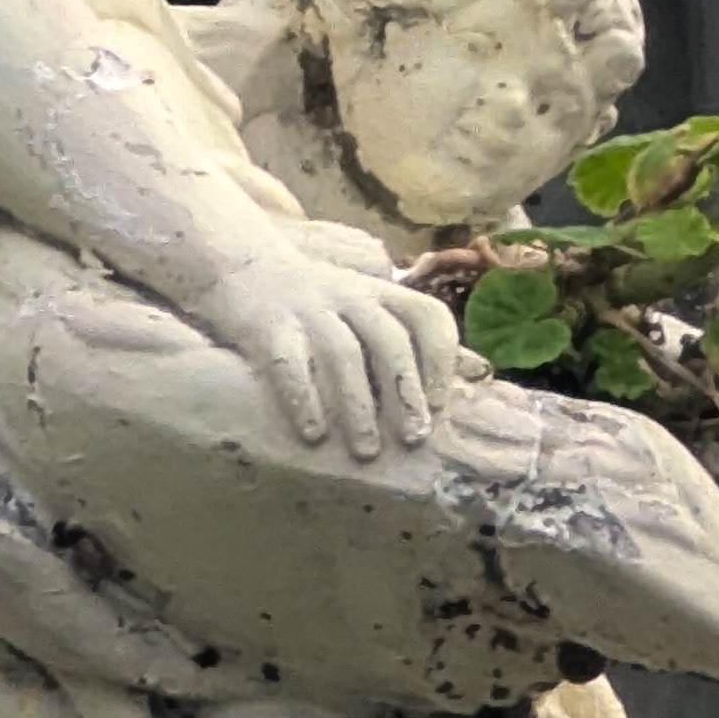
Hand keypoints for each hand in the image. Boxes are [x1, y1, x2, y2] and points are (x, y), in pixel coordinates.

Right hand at [190, 248, 458, 457]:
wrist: (240, 266)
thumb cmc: (317, 303)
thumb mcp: (368, 307)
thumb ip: (414, 338)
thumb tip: (477, 374)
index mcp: (380, 293)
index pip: (427, 316)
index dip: (441, 360)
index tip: (441, 405)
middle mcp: (349, 295)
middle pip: (388, 339)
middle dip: (405, 392)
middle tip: (413, 438)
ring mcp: (306, 308)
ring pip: (342, 353)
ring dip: (358, 405)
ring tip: (366, 451)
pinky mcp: (266, 325)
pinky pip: (289, 363)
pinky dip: (304, 399)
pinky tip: (314, 432)